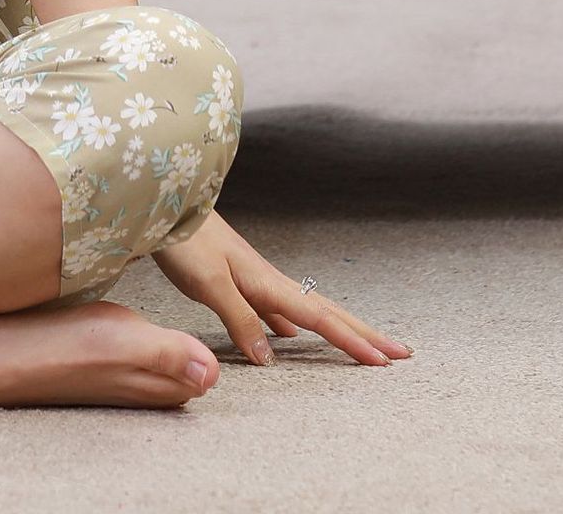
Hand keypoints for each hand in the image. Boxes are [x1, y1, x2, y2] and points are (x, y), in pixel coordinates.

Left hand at [151, 210, 413, 368]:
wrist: (162, 201)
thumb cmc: (182, 239)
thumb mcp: (209, 283)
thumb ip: (240, 319)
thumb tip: (272, 359)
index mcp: (266, 282)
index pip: (320, 318)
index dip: (353, 340)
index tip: (387, 361)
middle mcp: (267, 279)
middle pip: (324, 311)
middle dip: (362, 332)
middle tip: (400, 353)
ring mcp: (253, 277)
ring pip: (305, 309)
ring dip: (335, 327)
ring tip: (360, 344)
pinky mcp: (236, 278)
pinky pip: (278, 308)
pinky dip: (295, 323)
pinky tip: (289, 334)